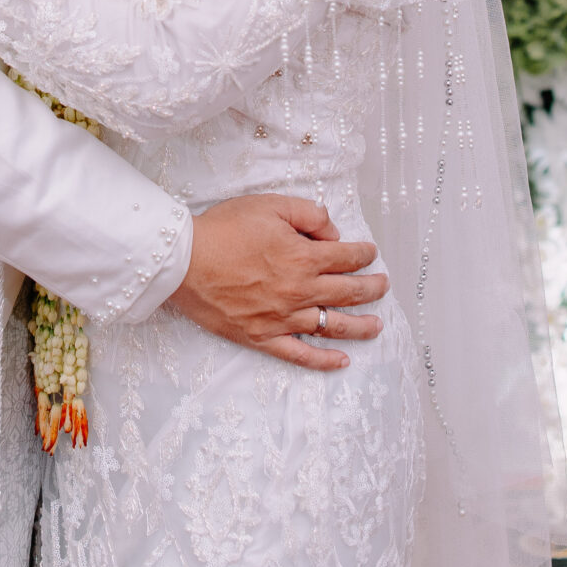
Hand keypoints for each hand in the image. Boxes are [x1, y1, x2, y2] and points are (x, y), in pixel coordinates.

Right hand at [167, 193, 387, 372]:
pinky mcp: (263, 337)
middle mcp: (299, 291)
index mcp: (303, 257)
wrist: (184, 260)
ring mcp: (283, 318)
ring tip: (377, 326)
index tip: (370, 253)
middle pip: (348, 293)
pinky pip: (300, 354)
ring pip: (333, 326)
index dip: (363, 254)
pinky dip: (324, 360)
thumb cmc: (224, 229)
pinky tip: (342, 361)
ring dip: (360, 326)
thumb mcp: (270, 205)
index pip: (346, 258)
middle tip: (383, 286)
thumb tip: (333, 234)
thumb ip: (309, 214)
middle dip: (371, 289)